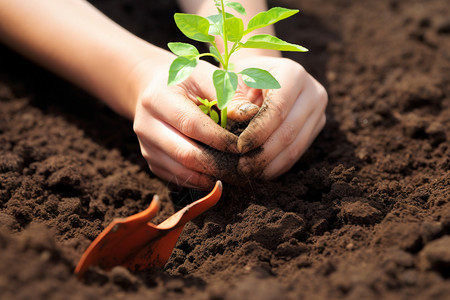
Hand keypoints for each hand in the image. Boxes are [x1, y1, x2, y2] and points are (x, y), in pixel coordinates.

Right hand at [133, 59, 241, 189]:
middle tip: (243, 168)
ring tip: (236, 174)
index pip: (191, 125)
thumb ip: (227, 93)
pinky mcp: (151, 162)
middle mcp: (146, 125)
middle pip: (184, 153)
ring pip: (181, 171)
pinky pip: (178, 178)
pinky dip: (200, 180)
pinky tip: (220, 175)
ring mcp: (146, 147)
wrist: (153, 88)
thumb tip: (250, 114)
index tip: (243, 145)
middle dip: (217, 164)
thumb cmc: (188, 80)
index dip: (219, 138)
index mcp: (158, 98)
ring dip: (211, 176)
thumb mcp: (206, 76)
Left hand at [234, 56, 327, 178]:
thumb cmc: (240, 77)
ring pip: (297, 146)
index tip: (239, 148)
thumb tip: (242, 117)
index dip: (258, 132)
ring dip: (271, 164)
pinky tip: (261, 172)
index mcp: (292, 74)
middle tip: (242, 168)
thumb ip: (233, 97)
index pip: (277, 109)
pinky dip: (279, 165)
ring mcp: (318, 110)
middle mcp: (313, 91)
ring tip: (249, 173)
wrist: (259, 75)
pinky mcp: (317, 126)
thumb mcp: (231, 80)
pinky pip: (299, 151)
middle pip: (289, 130)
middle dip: (264, 153)